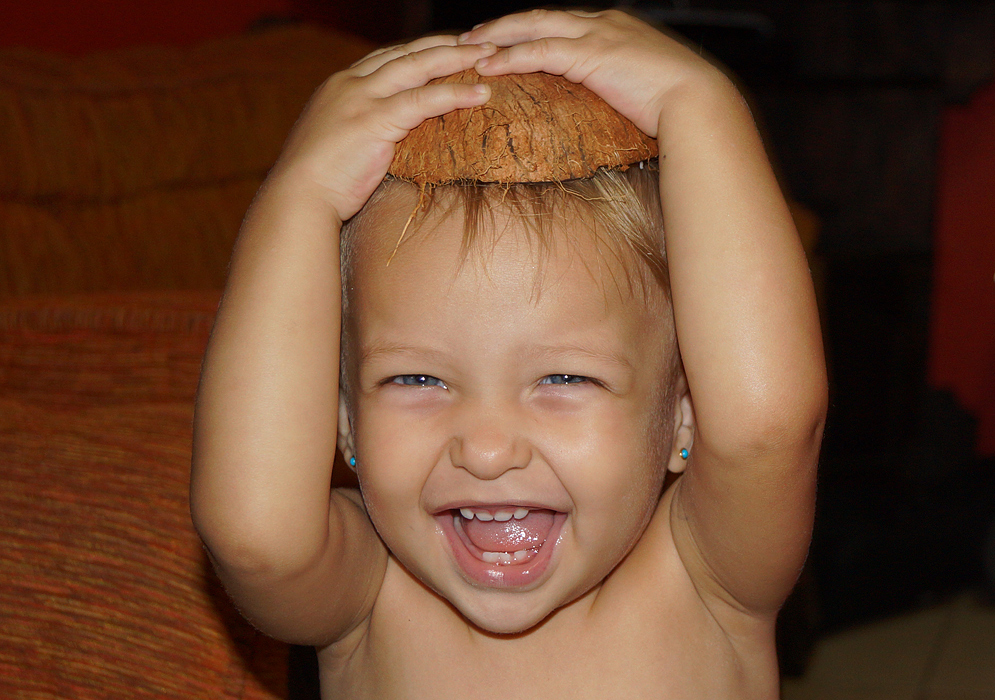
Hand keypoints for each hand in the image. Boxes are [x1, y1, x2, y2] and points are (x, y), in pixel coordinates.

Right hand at [271, 36, 497, 223]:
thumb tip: (388, 141)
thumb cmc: (318, 184)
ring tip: (490, 57)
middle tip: (481, 42)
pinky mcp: (374, 120)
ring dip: (458, 59)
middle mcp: (349, 83)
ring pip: (418, 67)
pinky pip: (424, 100)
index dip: (424, 50)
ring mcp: (361, 98)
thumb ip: (363, 131)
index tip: (452, 47)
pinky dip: (455, 93)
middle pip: (407, 53)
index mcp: (340, 86)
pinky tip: (481, 93)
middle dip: (446, 45)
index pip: (389, 57)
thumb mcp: (338, 145)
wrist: (297, 200)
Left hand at [459, 9, 726, 138]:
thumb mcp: (645, 85)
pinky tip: (487, 67)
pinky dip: (510, 58)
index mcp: (616, 28)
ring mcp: (597, 35)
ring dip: (497, 37)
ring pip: (533, 28)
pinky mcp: (591, 55)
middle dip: (504, 26)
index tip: (504, 38)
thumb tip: (609, 102)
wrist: (699, 101)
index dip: (530, 29)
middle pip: (540, 17)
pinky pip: (539, 53)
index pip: (562, 23)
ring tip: (467, 49)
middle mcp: (603, 23)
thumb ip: (621, 84)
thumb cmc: (680, 103)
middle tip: (472, 36)